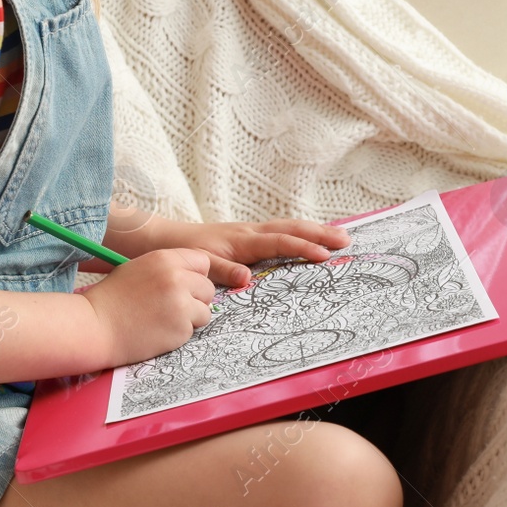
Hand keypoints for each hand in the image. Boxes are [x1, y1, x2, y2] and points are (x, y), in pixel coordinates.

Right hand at [81, 248, 215, 366]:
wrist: (95, 327)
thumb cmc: (112, 299)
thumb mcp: (138, 269)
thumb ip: (167, 268)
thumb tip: (192, 275)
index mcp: (165, 258)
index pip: (202, 262)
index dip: (195, 275)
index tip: (184, 286)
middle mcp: (177, 278)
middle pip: (207, 287)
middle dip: (195, 299)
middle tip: (173, 308)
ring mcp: (181, 303)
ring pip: (205, 310)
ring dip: (190, 318)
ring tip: (164, 320)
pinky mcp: (181, 328)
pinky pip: (193, 330)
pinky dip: (180, 333)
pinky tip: (158, 331)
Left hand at [146, 218, 351, 288]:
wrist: (160, 239)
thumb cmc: (180, 253)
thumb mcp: (198, 265)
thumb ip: (223, 271)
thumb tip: (248, 279)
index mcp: (241, 240)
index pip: (279, 242)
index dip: (302, 248)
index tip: (324, 255)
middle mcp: (249, 232)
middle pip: (291, 228)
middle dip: (319, 233)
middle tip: (346, 240)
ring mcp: (248, 232)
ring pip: (288, 227)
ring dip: (314, 230)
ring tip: (339, 236)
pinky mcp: (245, 236)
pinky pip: (279, 232)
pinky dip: (299, 232)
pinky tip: (310, 238)